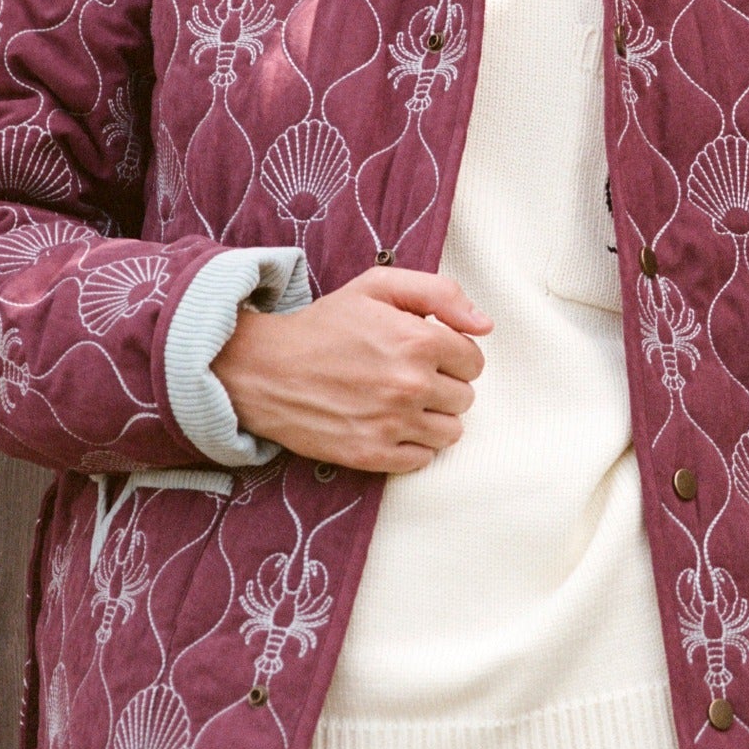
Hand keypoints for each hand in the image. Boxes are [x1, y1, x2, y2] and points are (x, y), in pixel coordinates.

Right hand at [212, 266, 491, 474]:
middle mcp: (411, 385)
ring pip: (450, 432)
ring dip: (432, 418)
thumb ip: (440, 294)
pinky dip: (410, 446)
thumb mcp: (378, 288)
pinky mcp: (371, 454)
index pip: (474, 361)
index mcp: (419, 341)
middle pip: (464, 398)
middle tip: (408, 376)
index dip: (452, 356)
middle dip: (442, 386)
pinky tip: (388, 426)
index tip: (426, 354)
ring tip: (400, 403)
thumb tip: (485, 325)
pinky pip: (421, 460)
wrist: (264, 368)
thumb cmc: (324, 325)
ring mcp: (392, 423)